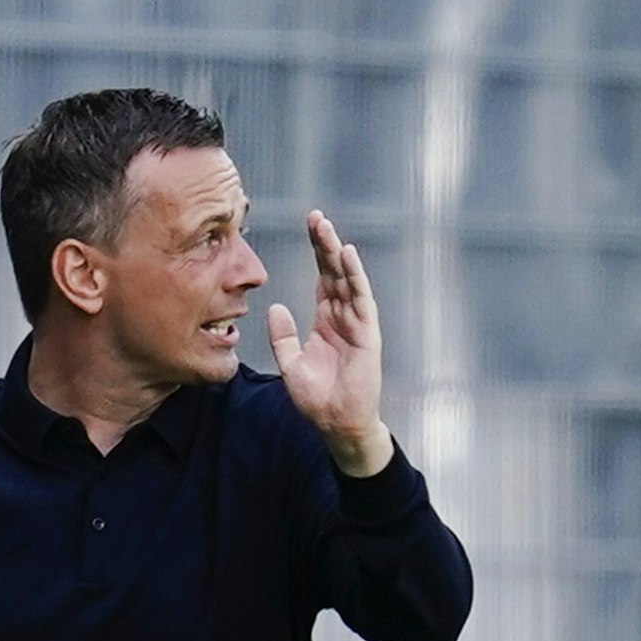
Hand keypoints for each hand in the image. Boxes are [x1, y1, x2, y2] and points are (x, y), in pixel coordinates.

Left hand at [266, 210, 393, 476]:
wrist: (337, 424)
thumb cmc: (318, 399)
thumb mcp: (290, 365)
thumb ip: (282, 336)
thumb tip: (274, 307)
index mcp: (326, 320)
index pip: (321, 278)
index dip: (316, 253)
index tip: (308, 226)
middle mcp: (343, 317)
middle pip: (334, 272)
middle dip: (326, 244)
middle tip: (315, 216)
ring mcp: (356, 324)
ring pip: (348, 280)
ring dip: (338, 254)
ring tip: (327, 229)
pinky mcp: (367, 335)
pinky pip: (361, 301)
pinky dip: (355, 278)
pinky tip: (347, 257)